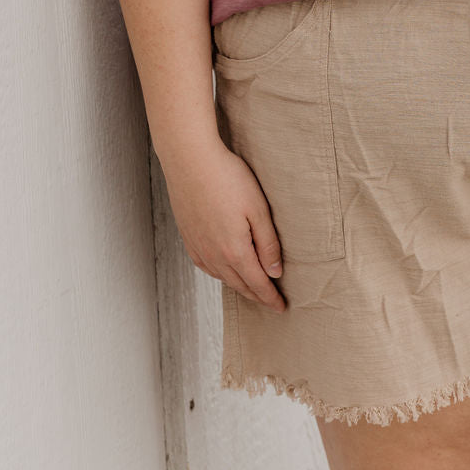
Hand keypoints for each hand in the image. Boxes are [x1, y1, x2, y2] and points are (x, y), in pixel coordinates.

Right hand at [159, 139, 287, 312]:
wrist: (190, 161)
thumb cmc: (227, 179)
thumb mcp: (258, 209)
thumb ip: (267, 244)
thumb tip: (275, 272)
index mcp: (234, 251)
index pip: (257, 284)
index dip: (270, 298)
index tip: (281, 307)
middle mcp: (214, 255)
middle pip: (240, 285)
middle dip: (257, 295)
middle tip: (270, 302)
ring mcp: (199, 248)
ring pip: (222, 277)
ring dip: (239, 286)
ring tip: (252, 288)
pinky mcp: (189, 238)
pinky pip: (206, 266)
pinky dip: (220, 274)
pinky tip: (225, 270)